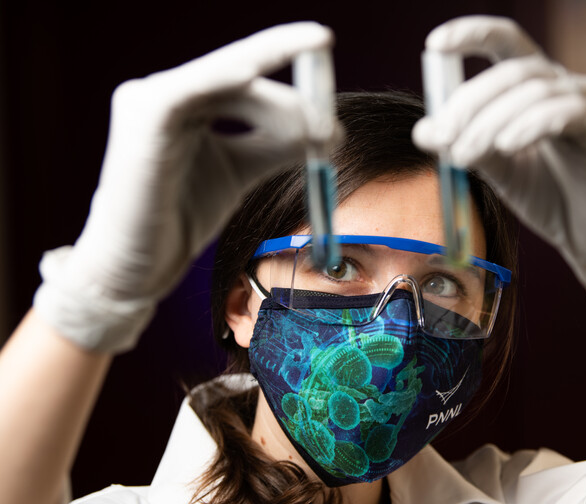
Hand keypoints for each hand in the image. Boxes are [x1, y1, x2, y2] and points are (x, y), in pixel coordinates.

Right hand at [34, 22, 336, 352]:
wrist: (140, 265)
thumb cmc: (183, 217)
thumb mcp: (244, 171)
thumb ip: (281, 146)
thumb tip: (332, 129)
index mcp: (188, 101)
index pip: (243, 71)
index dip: (283, 53)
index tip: (324, 43)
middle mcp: (166, 92)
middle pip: (240, 72)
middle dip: (292, 92)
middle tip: (331, 120)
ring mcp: (150, 100)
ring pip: (227, 79)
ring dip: (277, 102)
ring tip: (316, 131)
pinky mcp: (143, 118)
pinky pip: (189, 91)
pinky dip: (224, 79)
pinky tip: (252, 74)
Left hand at [413, 16, 585, 336]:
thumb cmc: (549, 198)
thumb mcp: (496, 170)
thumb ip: (464, 146)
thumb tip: (423, 131)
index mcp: (533, 88)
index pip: (504, 42)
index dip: (471, 33)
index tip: (435, 45)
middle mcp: (561, 85)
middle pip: (510, 70)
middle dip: (470, 102)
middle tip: (444, 137)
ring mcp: (585, 103)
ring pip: (532, 91)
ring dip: (490, 121)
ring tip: (466, 155)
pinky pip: (565, 112)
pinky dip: (529, 125)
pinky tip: (507, 145)